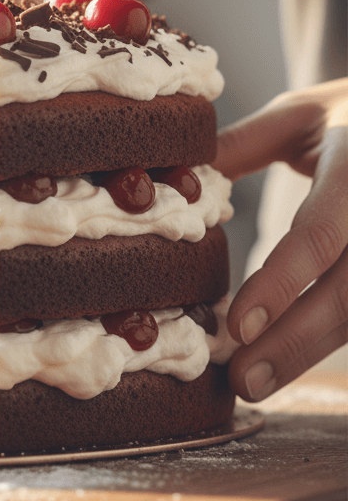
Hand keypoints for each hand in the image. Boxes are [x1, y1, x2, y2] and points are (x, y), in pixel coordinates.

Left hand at [215, 78, 347, 400]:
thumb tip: (172, 177)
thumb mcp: (300, 117)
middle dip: (293, 343)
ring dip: (309, 351)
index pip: (321, 232)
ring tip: (255, 382)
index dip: (281, 283)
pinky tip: (288, 359)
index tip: (237, 325)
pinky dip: (329, 336)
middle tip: (240, 381)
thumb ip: (241, 147)